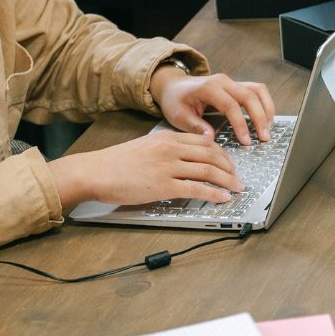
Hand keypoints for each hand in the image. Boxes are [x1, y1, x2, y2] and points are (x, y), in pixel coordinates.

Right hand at [47, 130, 242, 206]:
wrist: (95, 171)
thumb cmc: (114, 163)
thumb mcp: (145, 147)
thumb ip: (165, 151)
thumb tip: (183, 161)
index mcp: (167, 137)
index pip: (204, 142)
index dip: (222, 154)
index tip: (229, 163)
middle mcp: (170, 149)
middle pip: (211, 155)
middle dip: (229, 167)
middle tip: (238, 177)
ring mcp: (168, 166)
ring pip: (208, 171)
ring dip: (227, 181)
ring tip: (237, 188)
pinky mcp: (163, 185)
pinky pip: (196, 189)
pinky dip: (213, 194)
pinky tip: (222, 198)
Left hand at [155, 69, 275, 144]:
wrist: (173, 85)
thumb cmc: (175, 101)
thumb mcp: (178, 116)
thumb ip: (195, 126)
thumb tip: (211, 138)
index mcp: (208, 88)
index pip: (231, 105)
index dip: (240, 124)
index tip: (246, 141)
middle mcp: (222, 81)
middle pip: (249, 96)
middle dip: (259, 118)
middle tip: (264, 138)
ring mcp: (231, 81)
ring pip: (257, 90)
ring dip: (266, 108)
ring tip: (268, 128)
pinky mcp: (236, 85)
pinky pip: (256, 90)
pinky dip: (264, 103)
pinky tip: (265, 118)